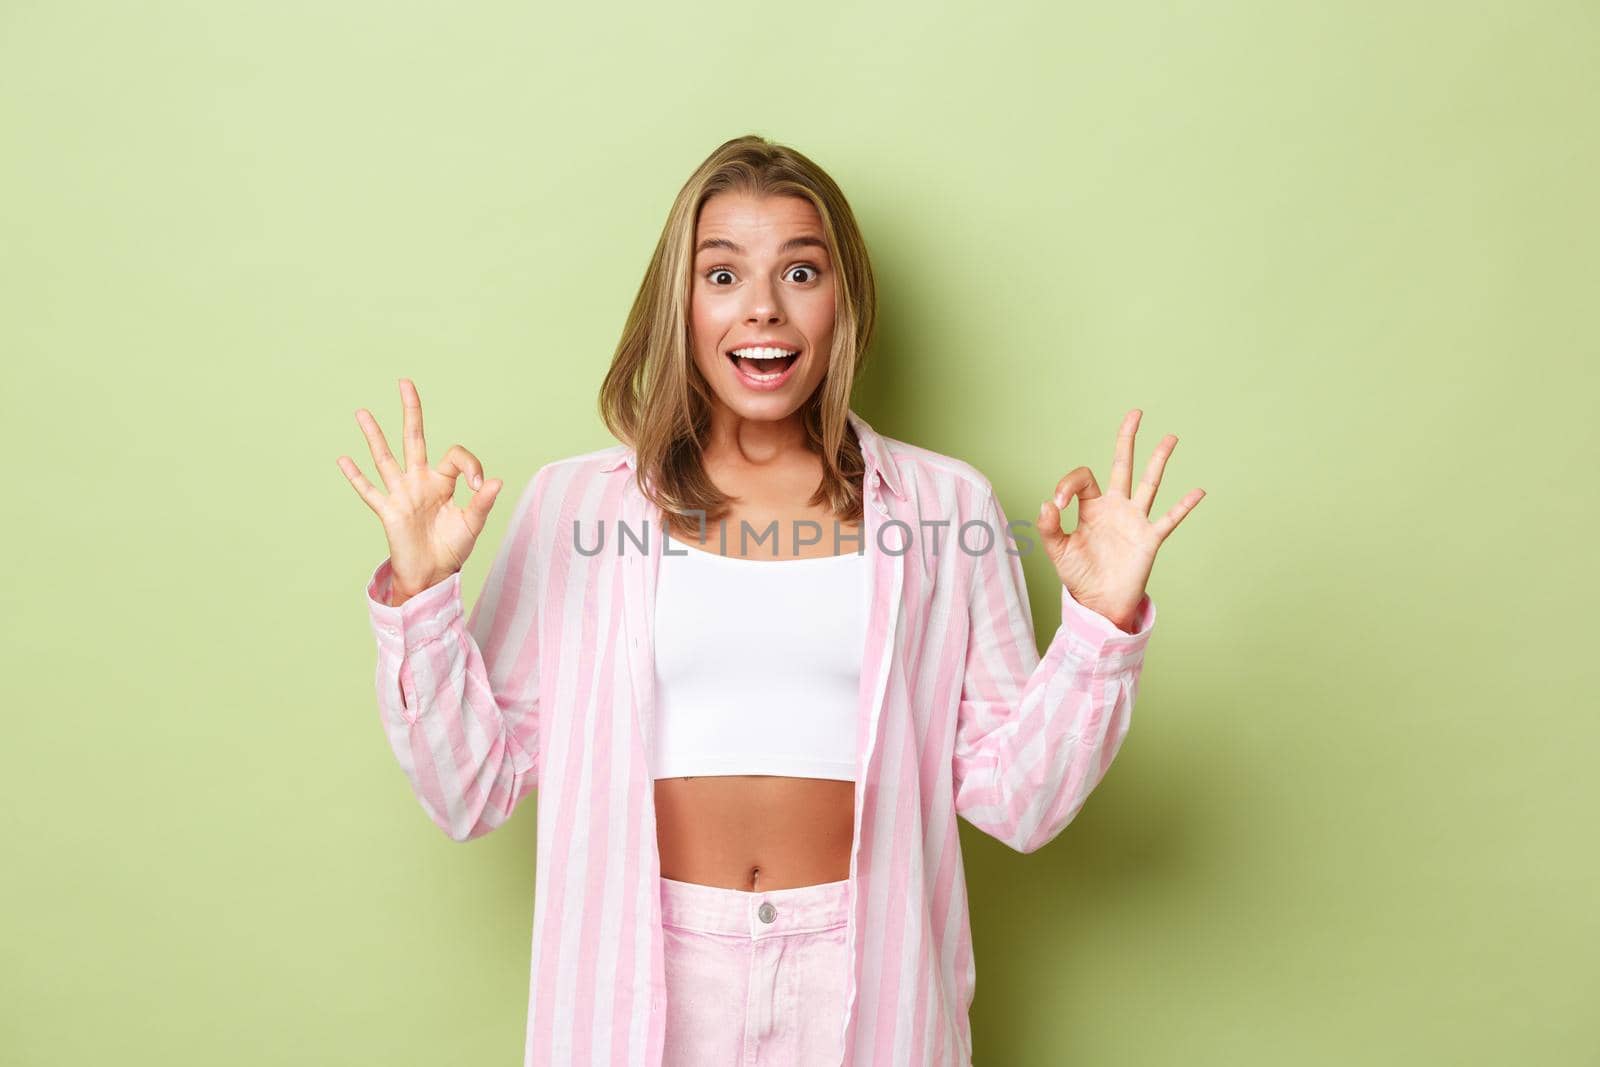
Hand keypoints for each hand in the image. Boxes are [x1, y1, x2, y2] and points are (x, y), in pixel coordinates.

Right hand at [337, 378, 503, 601]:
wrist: (433, 574)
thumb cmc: (452, 548)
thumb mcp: (473, 524)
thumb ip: (482, 502)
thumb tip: (496, 481)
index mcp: (442, 481)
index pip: (454, 455)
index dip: (471, 465)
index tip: (480, 485)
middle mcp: (419, 481)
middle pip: (414, 438)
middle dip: (411, 411)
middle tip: (405, 382)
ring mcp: (401, 494)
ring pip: (385, 458)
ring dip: (374, 436)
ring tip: (362, 412)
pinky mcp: (388, 511)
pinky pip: (370, 492)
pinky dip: (356, 477)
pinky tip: (343, 459)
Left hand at [1036, 409, 1203, 631]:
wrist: (1099, 602)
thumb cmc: (1078, 574)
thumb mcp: (1057, 551)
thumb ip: (1049, 527)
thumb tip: (1047, 502)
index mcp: (1091, 506)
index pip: (1082, 478)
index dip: (1067, 484)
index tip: (1057, 504)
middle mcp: (1115, 507)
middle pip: (1122, 465)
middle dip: (1127, 439)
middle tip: (1135, 413)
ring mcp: (1134, 520)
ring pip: (1149, 483)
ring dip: (1159, 460)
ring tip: (1170, 437)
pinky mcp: (1149, 539)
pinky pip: (1169, 519)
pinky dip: (1183, 506)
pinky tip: (1198, 491)